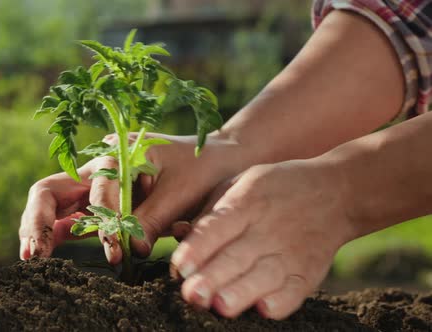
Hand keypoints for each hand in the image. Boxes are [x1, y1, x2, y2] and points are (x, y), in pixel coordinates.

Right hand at [19, 133, 242, 263]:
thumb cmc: (200, 167)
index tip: (117, 251)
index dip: (104, 223)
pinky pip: (70, 218)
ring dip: (41, 229)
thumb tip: (132, 251)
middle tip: (34, 253)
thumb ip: (152, 219)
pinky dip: (56, 234)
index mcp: (116, 155)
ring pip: (53, 204)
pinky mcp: (100, 204)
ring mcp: (95, 187)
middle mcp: (98, 169)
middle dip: (39, 220)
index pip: (96, 191)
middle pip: (51, 190)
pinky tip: (44, 253)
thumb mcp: (179, 192)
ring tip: (32, 257)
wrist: (216, 162)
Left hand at [171, 159, 354, 318]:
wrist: (336, 191)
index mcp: (245, 202)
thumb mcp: (239, 183)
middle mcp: (266, 229)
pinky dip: (281, 301)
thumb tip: (176, 234)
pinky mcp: (309, 272)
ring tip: (221, 306)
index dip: (197, 248)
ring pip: (263, 276)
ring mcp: (290, 252)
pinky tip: (264, 309)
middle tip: (191, 294)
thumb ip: (208, 212)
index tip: (179, 266)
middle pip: (236, 256)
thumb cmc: (272, 189)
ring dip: (241, 292)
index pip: (217, 227)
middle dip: (212, 277)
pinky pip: (295, 291)